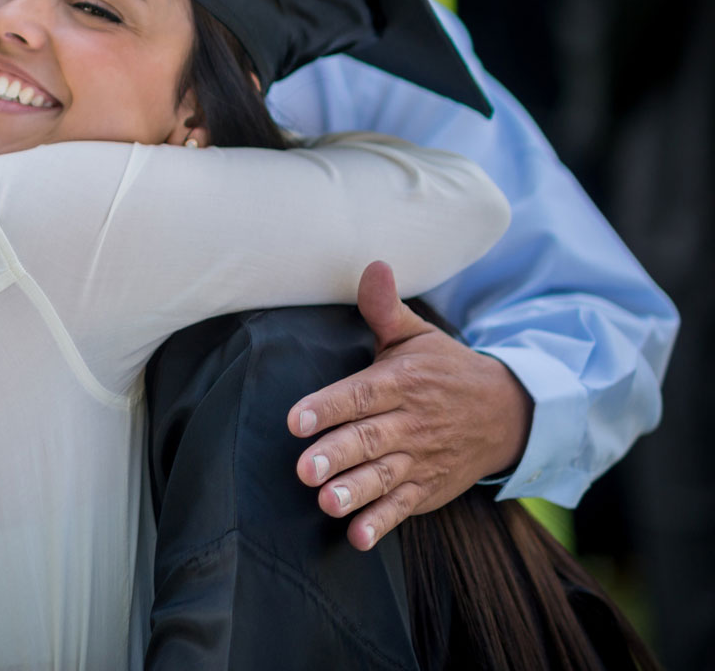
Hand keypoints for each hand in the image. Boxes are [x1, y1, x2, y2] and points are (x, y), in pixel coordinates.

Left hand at [287, 261, 533, 551]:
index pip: (361, 394)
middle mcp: (411, 423)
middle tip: (303, 469)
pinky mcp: (427, 489)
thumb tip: (372, 265)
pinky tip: (356, 538)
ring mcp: (421, 459)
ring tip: (326, 503)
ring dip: (355, 492)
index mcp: (402, 383)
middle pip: (370, 439)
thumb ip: (385, 308)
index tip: (295, 418)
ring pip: (385, 477)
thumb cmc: (445, 369)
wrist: (507, 413)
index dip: (327, 406)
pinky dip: (382, 523)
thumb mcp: (417, 335)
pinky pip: (404, 508)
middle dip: (337, 455)